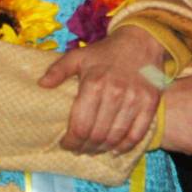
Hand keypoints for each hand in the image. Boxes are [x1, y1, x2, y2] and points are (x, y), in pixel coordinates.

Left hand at [39, 25, 165, 155]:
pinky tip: (115, 149)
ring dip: (102, 149)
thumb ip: (58, 70)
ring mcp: (135, 99)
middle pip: (97, 135)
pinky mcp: (150, 103)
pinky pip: (137, 134)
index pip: (80, 125)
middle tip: (79, 149)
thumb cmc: (105, 52)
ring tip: (93, 150)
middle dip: (85, 147)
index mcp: (94, 83)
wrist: (140, 41)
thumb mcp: (78, 56)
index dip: (71, 141)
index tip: (66, 144)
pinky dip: (125, 146)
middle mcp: (115, 93)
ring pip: (115, 137)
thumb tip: (42, 84)